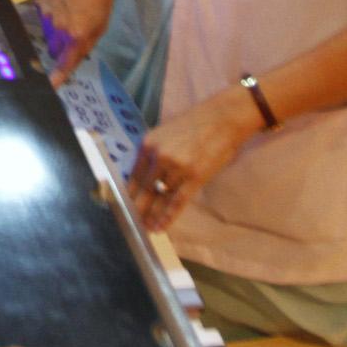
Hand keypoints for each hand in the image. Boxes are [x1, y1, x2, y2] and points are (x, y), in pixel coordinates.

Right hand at [32, 0, 113, 86]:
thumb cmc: (100, 0)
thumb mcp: (101, 27)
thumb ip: (85, 45)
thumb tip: (70, 60)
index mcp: (77, 36)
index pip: (64, 63)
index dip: (56, 77)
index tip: (49, 87)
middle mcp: (59, 29)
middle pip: (53, 50)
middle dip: (60, 48)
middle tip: (72, 35)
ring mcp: (46, 16)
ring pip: (46, 35)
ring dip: (54, 32)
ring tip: (68, 16)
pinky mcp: (39, 4)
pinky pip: (40, 19)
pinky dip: (48, 17)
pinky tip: (59, 6)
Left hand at [127, 89, 260, 231]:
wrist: (222, 117)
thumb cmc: (194, 124)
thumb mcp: (164, 134)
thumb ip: (153, 154)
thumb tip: (143, 178)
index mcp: (148, 144)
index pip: (133, 175)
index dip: (129, 194)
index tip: (125, 206)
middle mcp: (159, 156)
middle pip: (144, 189)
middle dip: (137, 208)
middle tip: (132, 223)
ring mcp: (177, 167)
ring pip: (160, 198)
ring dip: (152, 216)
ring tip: (146, 229)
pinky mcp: (194, 177)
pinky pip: (177, 202)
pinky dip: (167, 217)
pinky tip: (160, 227)